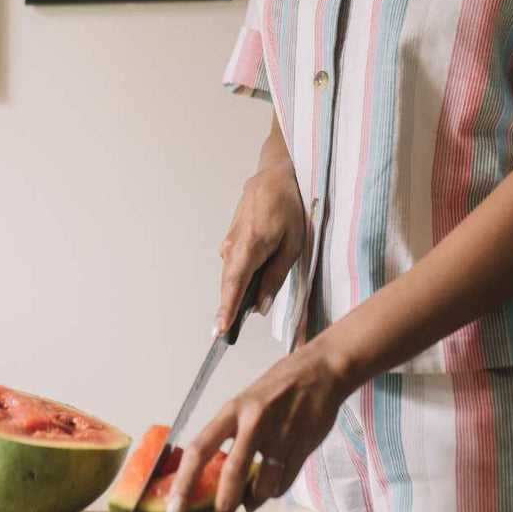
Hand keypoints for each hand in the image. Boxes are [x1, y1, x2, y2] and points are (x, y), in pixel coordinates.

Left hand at [165, 339, 348, 511]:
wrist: (320, 370)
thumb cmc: (279, 385)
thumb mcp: (247, 402)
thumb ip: (234, 434)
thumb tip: (219, 474)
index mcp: (234, 409)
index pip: (200, 449)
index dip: (184, 482)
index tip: (174, 507)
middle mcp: (255, 421)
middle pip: (232, 472)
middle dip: (224, 503)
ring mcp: (281, 435)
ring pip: (264, 485)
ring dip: (255, 500)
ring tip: (251, 501)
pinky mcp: (303, 446)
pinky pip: (285, 483)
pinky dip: (275, 491)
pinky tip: (271, 488)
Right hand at [215, 157, 303, 335]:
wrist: (275, 175)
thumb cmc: (289, 207)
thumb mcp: (293, 244)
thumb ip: (276, 276)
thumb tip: (261, 304)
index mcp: (251, 245)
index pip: (234, 284)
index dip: (226, 309)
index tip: (218, 330)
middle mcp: (234, 244)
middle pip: (228, 283)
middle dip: (226, 309)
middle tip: (223, 336)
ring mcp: (229, 239)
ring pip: (230, 273)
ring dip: (234, 292)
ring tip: (236, 315)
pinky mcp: (230, 236)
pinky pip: (233, 262)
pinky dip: (238, 276)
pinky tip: (248, 283)